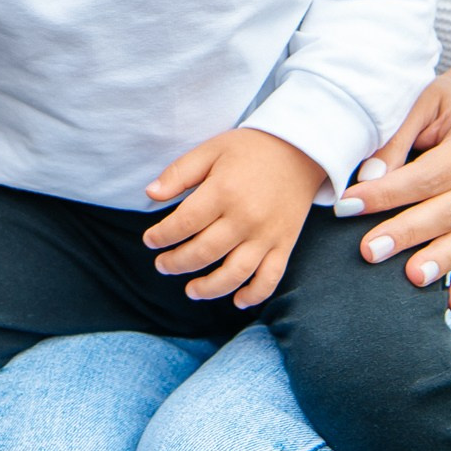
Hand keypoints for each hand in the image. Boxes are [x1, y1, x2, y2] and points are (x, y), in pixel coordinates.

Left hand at [141, 129, 324, 308]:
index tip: (150, 241)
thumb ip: (179, 173)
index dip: (162, 236)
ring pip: (234, 274)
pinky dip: (254, 295)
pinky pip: (270, 278)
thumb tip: (150, 194)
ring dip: (209, 288)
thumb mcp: (210, 150)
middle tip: (162, 265)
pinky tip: (237, 300)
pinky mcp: (285, 244)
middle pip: (204, 253)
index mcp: (224, 191)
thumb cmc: (249, 149)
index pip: (184, 223)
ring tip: (191, 290)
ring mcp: (267, 235)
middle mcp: (245, 217)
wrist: (300, 150)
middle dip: (176, 263)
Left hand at [331, 46, 450, 314]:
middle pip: (448, 211)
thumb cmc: (445, 106)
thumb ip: (396, 140)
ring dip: (439, 261)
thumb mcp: (421, 105)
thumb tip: (368, 178)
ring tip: (413, 279)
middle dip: (407, 232)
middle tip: (369, 251)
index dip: (388, 193)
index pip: (428, 175)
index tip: (348, 205)